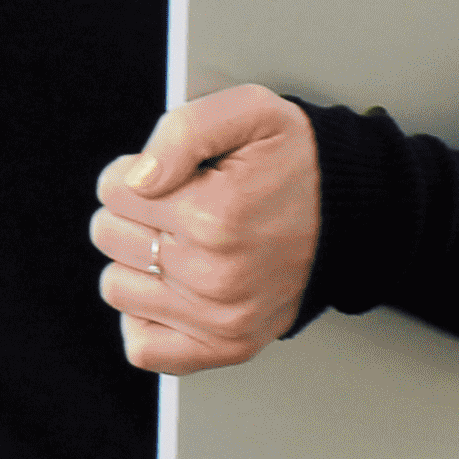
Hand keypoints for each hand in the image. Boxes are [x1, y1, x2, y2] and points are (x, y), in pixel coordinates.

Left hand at [91, 85, 319, 373]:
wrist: (351, 217)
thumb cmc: (296, 162)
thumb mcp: (251, 112)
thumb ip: (185, 129)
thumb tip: (137, 178)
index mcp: (215, 215)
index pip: (113, 189)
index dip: (137, 170)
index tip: (175, 173)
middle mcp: (216, 274)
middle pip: (108, 235)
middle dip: (134, 211)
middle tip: (181, 205)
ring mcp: (221, 318)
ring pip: (116, 287)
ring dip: (138, 261)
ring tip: (182, 243)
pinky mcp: (225, 346)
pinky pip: (144, 346)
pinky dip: (147, 316)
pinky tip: (175, 287)